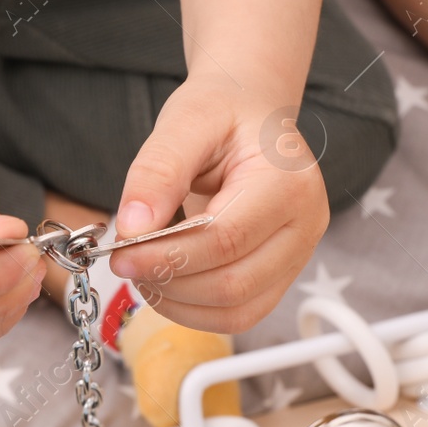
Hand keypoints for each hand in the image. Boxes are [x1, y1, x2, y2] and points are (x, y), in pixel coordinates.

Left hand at [109, 74, 329, 332]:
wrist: (250, 112)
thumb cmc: (222, 112)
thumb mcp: (185, 122)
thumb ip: (158, 172)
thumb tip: (131, 230)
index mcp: (289, 182)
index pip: (225, 239)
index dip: (168, 255)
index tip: (120, 253)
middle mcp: (306, 224)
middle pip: (233, 283)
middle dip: (169, 281)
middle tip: (125, 262)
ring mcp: (299, 255)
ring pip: (237, 310)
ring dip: (179, 303)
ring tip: (144, 272)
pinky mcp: (282, 275)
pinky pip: (240, 314)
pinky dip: (195, 311)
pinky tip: (167, 284)